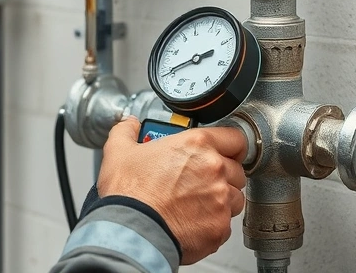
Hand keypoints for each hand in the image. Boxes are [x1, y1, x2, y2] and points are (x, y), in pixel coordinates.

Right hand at [97, 117, 247, 264]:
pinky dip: (214, 224)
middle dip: (222, 175)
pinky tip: (193, 223)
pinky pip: (226, 223)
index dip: (230, 146)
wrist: (131, 229)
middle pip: (236, 170)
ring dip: (222, 199)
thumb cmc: (129, 193)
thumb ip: (127, 132)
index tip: (225, 152)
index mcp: (196, 145)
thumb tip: (129, 125)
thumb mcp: (119, 152)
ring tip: (197, 204)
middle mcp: (214, 169)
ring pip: (235, 197)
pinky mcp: (220, 226)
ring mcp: (220, 199)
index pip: (236, 138)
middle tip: (200, 182)